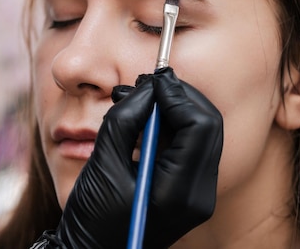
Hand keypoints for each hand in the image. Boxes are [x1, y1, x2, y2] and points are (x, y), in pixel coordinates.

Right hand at [35, 67, 222, 248]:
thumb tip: (147, 88)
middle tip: (146, 84)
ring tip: (138, 99)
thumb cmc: (91, 219)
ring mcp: (197, 196)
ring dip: (174, 110)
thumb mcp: (103, 164)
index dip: (177, 95)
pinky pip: (188, 148)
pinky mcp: (187, 193)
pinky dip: (170, 127)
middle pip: (207, 126)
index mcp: (180, 191)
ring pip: (200, 134)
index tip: (150, 79)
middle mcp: (199, 195)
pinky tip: (145, 120)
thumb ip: (126, 119)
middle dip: (179, 98)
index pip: (199, 125)